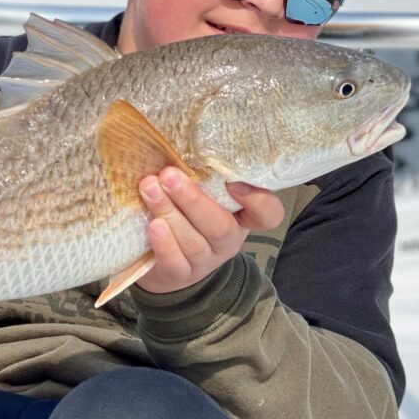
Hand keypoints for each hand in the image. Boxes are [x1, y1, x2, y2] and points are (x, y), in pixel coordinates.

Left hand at [135, 167, 284, 294]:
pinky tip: (153, 225)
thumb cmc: (186, 215)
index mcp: (241, 217)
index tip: (233, 181)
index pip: (268, 214)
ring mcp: (205, 261)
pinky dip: (164, 244)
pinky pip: (176, 262)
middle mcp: (228, 241)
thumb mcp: (201, 194)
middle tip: (169, 175)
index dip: (258, 200)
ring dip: (169, 212)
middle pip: (220, 226)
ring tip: (150, 189)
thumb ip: (200, 177)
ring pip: (193, 241)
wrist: (166, 262)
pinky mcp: (180, 275)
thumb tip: (178, 143)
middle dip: (193, 199)